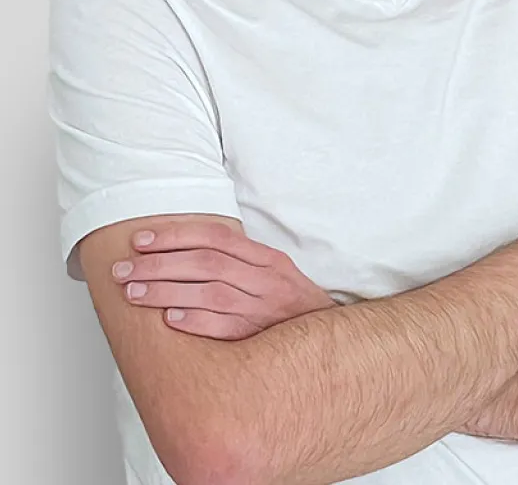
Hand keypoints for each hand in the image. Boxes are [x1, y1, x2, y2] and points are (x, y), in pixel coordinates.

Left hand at [112, 221, 337, 338]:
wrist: (330, 345)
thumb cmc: (290, 307)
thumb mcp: (272, 274)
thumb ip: (238, 261)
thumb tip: (184, 250)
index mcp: (267, 259)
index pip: (216, 237)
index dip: (176, 235)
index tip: (141, 240)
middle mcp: (266, 280)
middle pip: (206, 264)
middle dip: (160, 264)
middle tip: (124, 269)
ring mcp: (265, 310)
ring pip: (210, 293)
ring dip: (167, 291)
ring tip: (134, 293)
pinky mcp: (261, 339)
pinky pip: (225, 328)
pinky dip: (196, 321)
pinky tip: (170, 319)